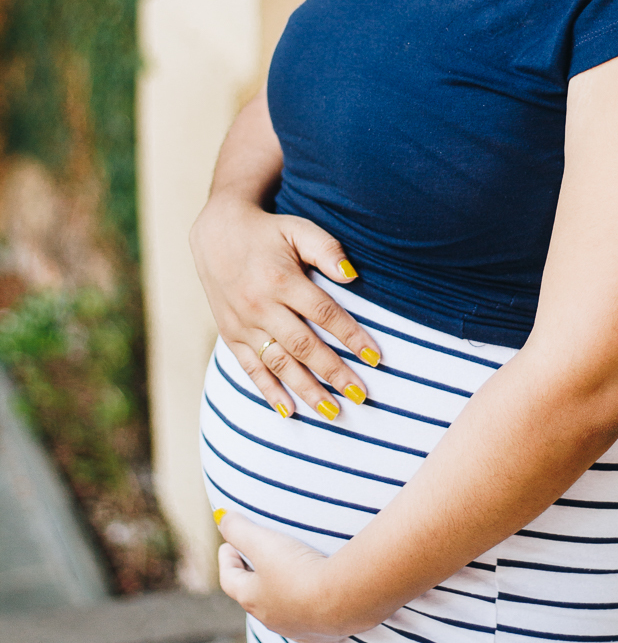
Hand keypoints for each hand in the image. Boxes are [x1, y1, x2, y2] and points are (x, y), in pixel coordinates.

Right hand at [190, 191, 380, 418]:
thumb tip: (353, 276)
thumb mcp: (298, 229)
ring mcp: (243, 323)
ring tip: (332, 412)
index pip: (324, 313)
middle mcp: (260, 305)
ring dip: (306, 390)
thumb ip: (326, 250)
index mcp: (281, 279)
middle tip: (361, 395)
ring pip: (278, 363)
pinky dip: (269, 391)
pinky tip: (288, 412)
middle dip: (334, 373)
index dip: (351, 336)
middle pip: (304, 346)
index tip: (376, 358)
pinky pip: (250, 368)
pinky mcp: (230, 334)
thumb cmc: (268, 232)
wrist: (216, 232)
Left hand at [216, 510, 346, 642]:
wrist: (341, 600)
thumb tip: (222, 518)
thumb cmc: (297, 570)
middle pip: (255, 596)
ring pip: (282, 609)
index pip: (229, 579)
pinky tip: (317, 598)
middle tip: (257, 557)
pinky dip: (308, 606)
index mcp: (252, 599)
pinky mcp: (322, 633)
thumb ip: (239, 529)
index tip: (228, 544)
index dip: (226, 559)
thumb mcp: (263, 542)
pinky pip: (309, 619)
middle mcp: (271, 619)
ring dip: (280, 592)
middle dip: (253, 576)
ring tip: (288, 574)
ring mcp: (297, 628)